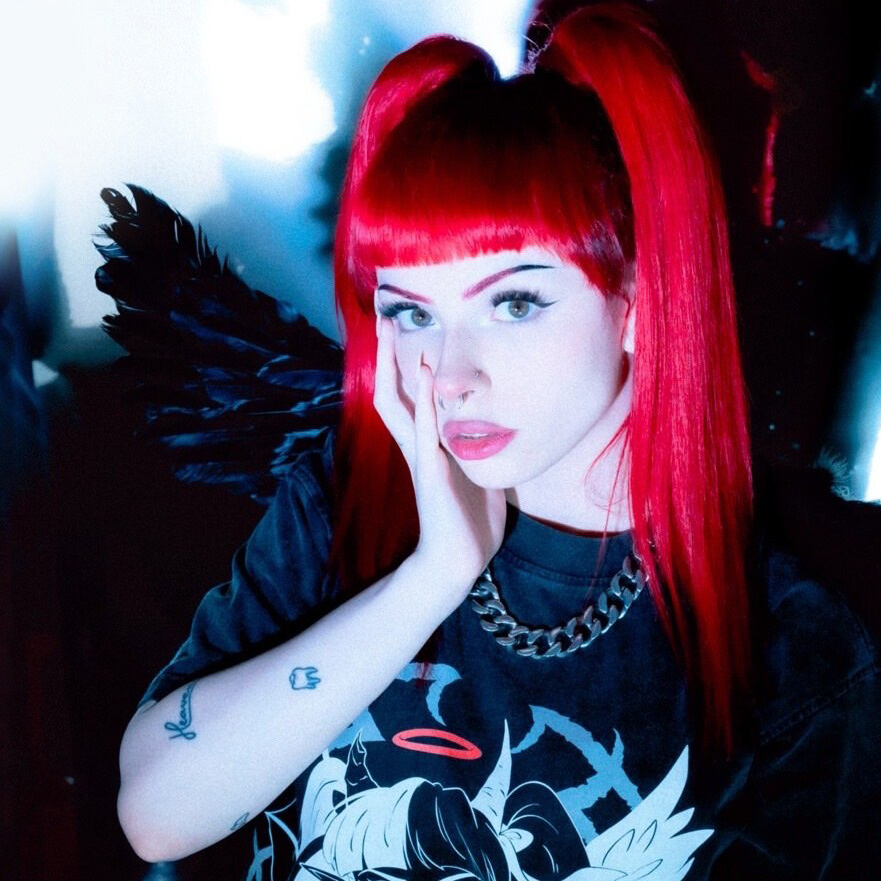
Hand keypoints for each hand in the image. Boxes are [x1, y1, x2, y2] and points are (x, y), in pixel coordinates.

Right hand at [373, 317, 506, 594]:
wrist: (458, 562)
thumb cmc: (471, 524)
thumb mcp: (481, 477)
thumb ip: (481, 452)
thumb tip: (499, 432)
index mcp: (427, 447)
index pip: (406, 398)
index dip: (399, 365)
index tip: (398, 332)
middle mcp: (416, 448)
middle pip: (389, 392)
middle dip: (385, 355)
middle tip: (382, 318)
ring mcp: (421, 459)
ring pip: (397, 405)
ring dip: (395, 367)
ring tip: (392, 332)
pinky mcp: (432, 474)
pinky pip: (425, 431)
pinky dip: (425, 401)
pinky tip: (428, 373)